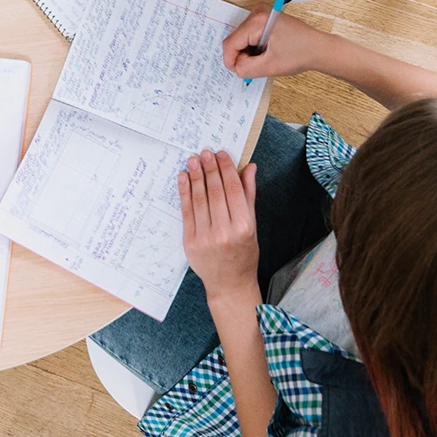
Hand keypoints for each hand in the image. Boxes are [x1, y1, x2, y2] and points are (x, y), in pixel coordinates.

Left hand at [180, 150, 259, 296]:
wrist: (229, 283)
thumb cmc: (244, 253)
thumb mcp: (252, 224)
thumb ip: (249, 194)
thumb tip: (250, 167)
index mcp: (244, 226)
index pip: (234, 190)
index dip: (226, 169)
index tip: (221, 154)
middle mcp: (225, 231)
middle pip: (215, 192)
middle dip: (209, 169)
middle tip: (205, 152)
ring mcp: (206, 237)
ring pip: (199, 199)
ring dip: (196, 176)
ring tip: (193, 160)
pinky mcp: (190, 241)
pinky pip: (187, 211)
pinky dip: (184, 192)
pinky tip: (184, 178)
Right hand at [222, 5, 322, 80]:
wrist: (319, 48)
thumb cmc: (302, 53)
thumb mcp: (270, 67)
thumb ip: (246, 68)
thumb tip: (236, 67)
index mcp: (258, 21)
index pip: (230, 43)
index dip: (232, 61)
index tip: (240, 71)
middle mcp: (258, 12)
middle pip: (235, 40)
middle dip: (243, 56)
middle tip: (259, 65)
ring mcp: (261, 13)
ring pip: (241, 38)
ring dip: (249, 52)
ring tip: (267, 57)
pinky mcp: (265, 18)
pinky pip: (249, 35)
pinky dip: (254, 47)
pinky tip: (268, 51)